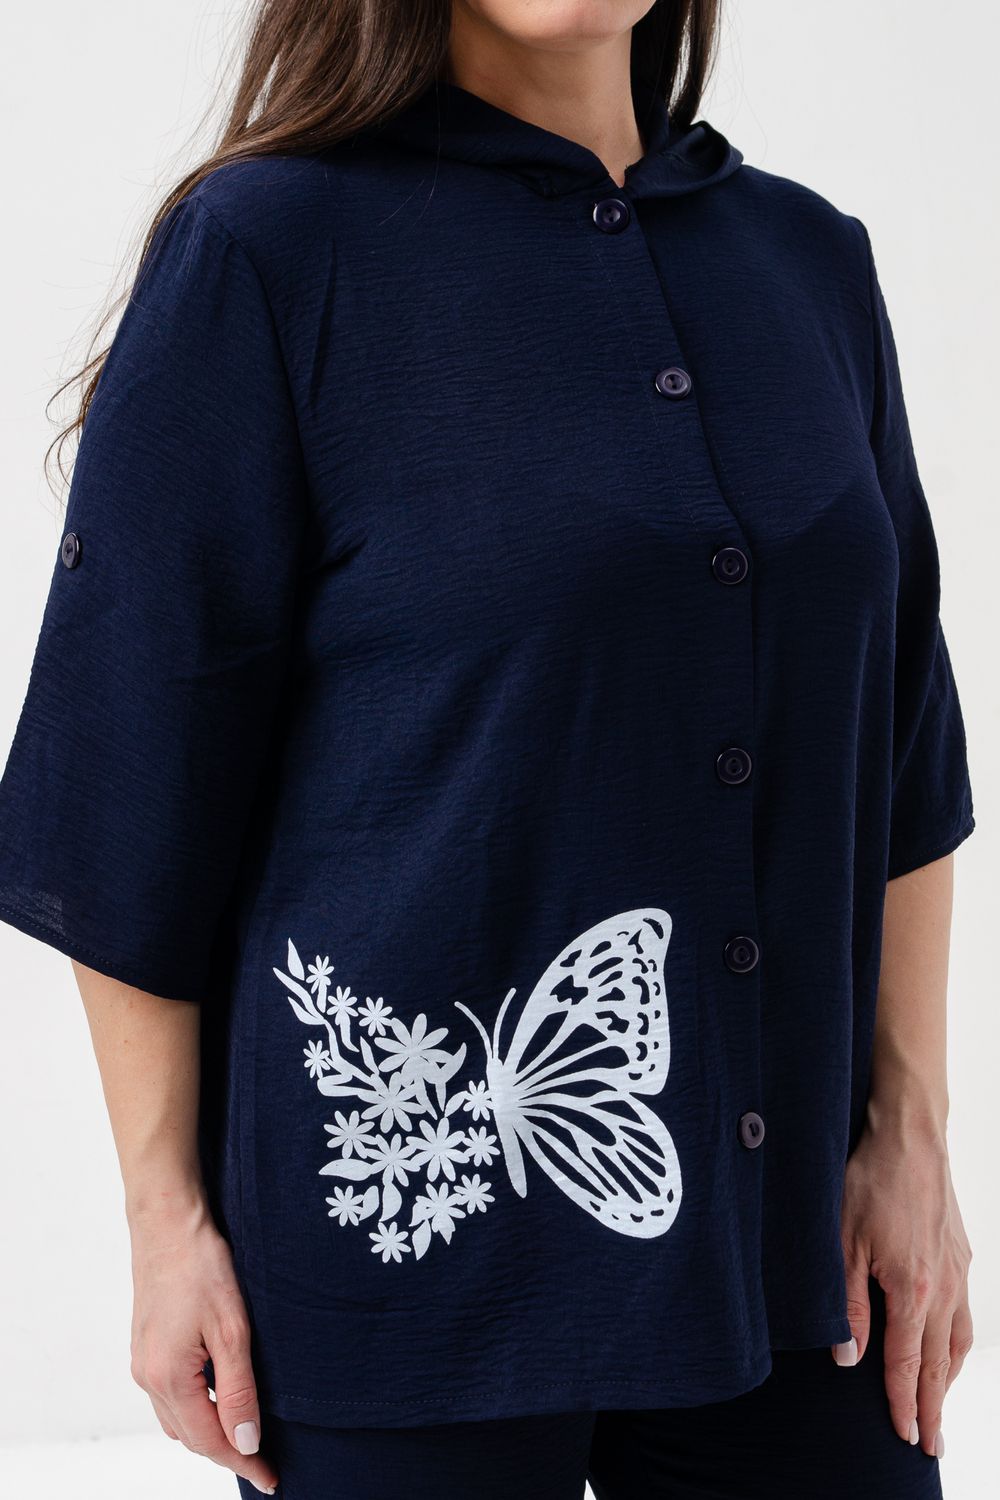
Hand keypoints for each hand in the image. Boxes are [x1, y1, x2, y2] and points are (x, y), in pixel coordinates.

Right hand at [127, 1192, 278, 1493]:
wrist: (167, 1222)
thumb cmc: (201, 1266)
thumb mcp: (232, 1328)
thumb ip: (239, 1390)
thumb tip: (246, 1442)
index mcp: (168, 1377)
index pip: (209, 1441)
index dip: (243, 1462)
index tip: (271, 1479)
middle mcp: (148, 1377)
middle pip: (191, 1436)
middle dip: (227, 1452)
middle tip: (265, 1462)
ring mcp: (142, 1362)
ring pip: (178, 1419)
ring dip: (209, 1433)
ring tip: (246, 1437)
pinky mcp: (145, 1347)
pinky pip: (170, 1396)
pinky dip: (194, 1409)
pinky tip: (218, 1399)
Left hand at [837, 1114, 973, 1457]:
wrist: (911, 1136)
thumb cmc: (871, 1181)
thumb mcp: (843, 1242)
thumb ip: (848, 1305)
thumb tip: (848, 1358)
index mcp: (912, 1291)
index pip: (906, 1362)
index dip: (903, 1402)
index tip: (906, 1436)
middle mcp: (943, 1288)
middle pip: (938, 1362)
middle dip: (933, 1406)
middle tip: (932, 1444)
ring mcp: (957, 1271)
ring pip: (959, 1341)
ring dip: (948, 1379)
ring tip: (939, 1405)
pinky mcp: (961, 1254)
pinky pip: (965, 1313)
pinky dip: (959, 1343)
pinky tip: (951, 1347)